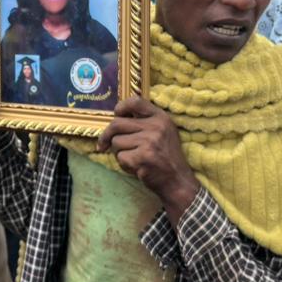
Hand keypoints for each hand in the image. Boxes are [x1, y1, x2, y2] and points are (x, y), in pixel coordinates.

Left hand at [97, 97, 198, 224]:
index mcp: (160, 117)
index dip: (120, 107)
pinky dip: (124, 164)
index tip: (115, 116)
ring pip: (116, 142)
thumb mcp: (162, 132)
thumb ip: (144, 122)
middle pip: (116, 124)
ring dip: (119, 152)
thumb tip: (115, 117)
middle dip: (106, 136)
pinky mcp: (143, 157)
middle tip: (103, 144)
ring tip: (133, 158)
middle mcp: (156, 127)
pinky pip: (120, 157)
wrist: (177, 180)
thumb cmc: (165, 156)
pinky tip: (136, 167)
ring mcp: (149, 142)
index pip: (135, 101)